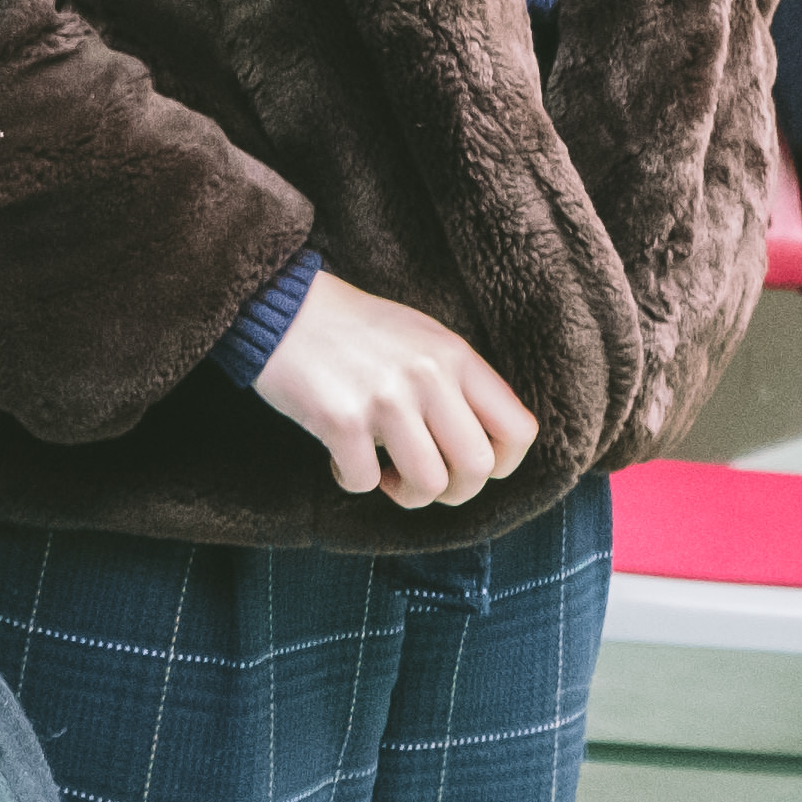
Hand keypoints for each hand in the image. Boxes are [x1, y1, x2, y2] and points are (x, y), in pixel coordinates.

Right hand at [249, 273, 539, 508]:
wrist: (282, 307)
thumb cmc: (354, 329)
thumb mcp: (423, 339)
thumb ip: (458, 384)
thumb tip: (485, 450)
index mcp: (456, 356)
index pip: (519, 430)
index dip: (502, 465)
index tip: (467, 465)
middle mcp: (429, 376)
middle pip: (477, 469)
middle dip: (453, 492)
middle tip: (423, 481)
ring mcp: (386, 399)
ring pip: (428, 485)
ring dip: (405, 493)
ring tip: (383, 473)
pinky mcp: (341, 419)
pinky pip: (364, 481)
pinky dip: (352, 480)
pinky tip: (340, 457)